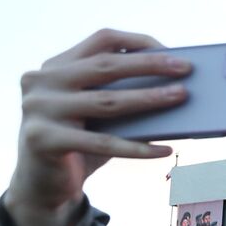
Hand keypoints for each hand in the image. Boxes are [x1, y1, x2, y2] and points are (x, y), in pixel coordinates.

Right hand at [6, 29, 191, 225]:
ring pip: (107, 101)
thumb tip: (174, 86)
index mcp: (55, 66)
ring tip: (181, 97)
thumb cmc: (80, 143)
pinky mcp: (43, 139)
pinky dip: (138, 147)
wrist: (42, 185)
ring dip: (150, 98)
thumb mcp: (97, 114)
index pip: (102, 40)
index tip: (173, 52)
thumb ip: (120, 94)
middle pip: (106, 66)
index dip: (139, 43)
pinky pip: (103, 142)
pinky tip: (165, 149)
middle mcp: (41, 81)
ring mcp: (38, 109)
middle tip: (187, 69)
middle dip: (151, 65)